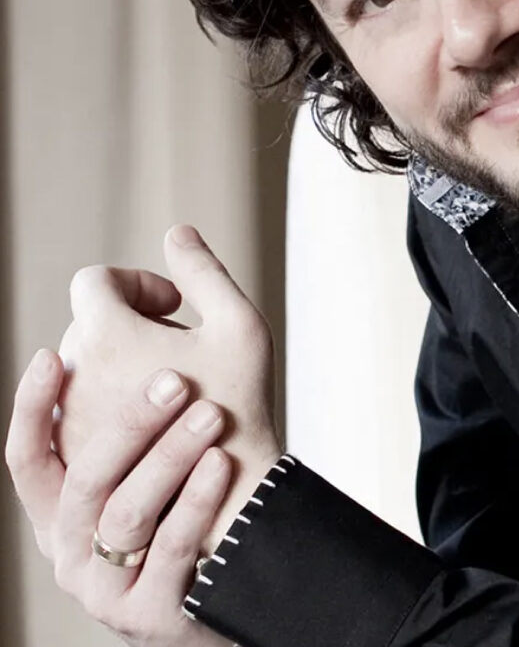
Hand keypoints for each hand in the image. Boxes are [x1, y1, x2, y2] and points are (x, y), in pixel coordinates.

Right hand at [5, 350, 233, 645]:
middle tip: (174, 379)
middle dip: (129, 424)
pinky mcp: (151, 615)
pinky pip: (171, 550)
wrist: (230, 596)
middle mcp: (72, 552)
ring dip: (169, 457)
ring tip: (210, 415)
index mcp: (62, 514)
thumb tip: (150, 338)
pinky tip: (222, 463)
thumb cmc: (190, 520)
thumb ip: (137, 428)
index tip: (50, 355)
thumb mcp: (151, 476)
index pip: (27, 461)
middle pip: (86, 480)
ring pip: (126, 513)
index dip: (31, 410)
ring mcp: (108, 589)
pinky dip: (195, 502)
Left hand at [55, 225, 281, 552]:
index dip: (137, 281)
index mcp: (108, 335)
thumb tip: (177, 232)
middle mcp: (73, 377)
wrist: (232, 495)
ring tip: (170, 386)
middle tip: (184, 343)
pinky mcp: (70, 461)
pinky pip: (74, 412)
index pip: (95, 281)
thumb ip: (203, 269)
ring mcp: (67, 423)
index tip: (175, 303)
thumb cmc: (242, 403)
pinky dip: (104, 403)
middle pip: (86, 323)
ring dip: (116, 364)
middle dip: (131, 321)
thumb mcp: (239, 323)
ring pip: (79, 370)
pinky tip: (150, 419)